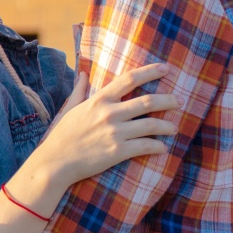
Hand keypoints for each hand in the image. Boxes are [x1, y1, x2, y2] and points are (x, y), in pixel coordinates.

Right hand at [24, 64, 178, 198]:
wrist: (54, 163)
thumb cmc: (60, 136)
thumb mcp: (69, 109)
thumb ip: (79, 90)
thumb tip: (84, 73)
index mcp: (99, 100)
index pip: (129, 79)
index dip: (150, 72)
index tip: (165, 69)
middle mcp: (109, 113)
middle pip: (147, 101)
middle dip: (168, 100)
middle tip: (178, 101)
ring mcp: (115, 132)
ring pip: (151, 124)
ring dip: (167, 125)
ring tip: (173, 128)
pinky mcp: (118, 152)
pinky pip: (146, 146)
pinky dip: (158, 146)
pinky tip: (163, 148)